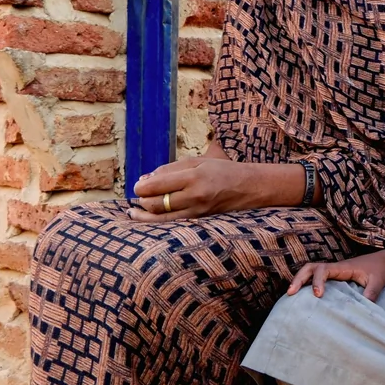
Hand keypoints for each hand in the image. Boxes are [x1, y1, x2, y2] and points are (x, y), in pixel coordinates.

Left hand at [130, 157, 254, 222]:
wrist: (250, 187)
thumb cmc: (223, 170)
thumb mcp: (199, 161)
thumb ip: (171, 169)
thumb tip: (145, 179)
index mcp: (194, 176)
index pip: (158, 185)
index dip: (142, 187)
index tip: (137, 185)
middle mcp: (195, 196)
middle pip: (157, 203)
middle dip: (142, 200)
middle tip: (138, 195)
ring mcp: (197, 211)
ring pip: (162, 218)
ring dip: (145, 214)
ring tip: (134, 211)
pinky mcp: (200, 220)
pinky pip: (173, 223)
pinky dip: (157, 222)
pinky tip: (148, 218)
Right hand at [287, 249, 384, 300]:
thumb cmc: (380, 269)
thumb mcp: (378, 282)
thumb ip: (371, 294)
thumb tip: (364, 311)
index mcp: (343, 267)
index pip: (323, 269)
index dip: (317, 281)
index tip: (318, 295)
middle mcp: (335, 267)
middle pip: (310, 267)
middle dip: (299, 278)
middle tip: (290, 293)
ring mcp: (334, 271)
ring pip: (311, 271)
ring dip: (300, 280)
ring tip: (291, 295)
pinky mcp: (335, 276)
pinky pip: (317, 277)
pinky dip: (307, 284)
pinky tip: (303, 297)